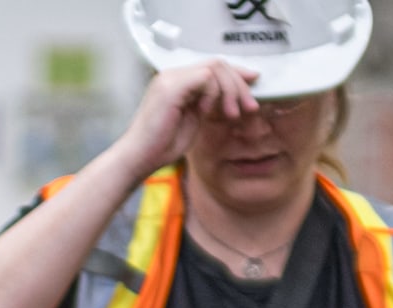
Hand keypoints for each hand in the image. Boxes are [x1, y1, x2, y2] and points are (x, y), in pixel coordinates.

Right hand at [112, 61, 259, 180]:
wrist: (138, 158)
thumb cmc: (160, 146)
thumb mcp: (192, 121)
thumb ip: (207, 105)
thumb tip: (228, 98)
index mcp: (177, 82)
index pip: (211, 67)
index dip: (236, 74)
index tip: (253, 84)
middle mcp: (172, 75)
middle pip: (217, 64)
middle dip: (239, 84)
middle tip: (249, 107)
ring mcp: (170, 78)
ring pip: (214, 67)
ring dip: (231, 90)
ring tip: (233, 114)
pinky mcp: (171, 86)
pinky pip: (205, 77)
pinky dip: (214, 93)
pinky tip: (209, 112)